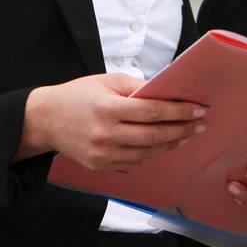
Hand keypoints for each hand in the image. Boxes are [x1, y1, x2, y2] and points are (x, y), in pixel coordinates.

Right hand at [22, 74, 206, 171]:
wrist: (46, 119)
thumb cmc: (77, 96)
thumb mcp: (106, 81)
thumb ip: (136, 87)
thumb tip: (165, 92)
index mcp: (107, 108)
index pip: (152, 112)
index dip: (178, 111)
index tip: (197, 109)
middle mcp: (105, 134)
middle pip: (154, 135)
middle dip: (182, 129)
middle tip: (200, 123)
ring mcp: (102, 154)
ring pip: (147, 152)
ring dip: (171, 143)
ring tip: (187, 134)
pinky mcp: (100, 165)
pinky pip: (134, 161)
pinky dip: (152, 152)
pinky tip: (164, 144)